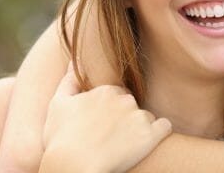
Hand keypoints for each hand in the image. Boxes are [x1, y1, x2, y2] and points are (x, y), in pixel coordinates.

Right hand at [40, 63, 171, 172]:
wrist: (73, 167)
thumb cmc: (61, 139)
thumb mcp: (58, 105)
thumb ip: (69, 81)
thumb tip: (73, 61)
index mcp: (107, 90)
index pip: (116, 96)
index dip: (109, 111)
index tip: (101, 125)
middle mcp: (126, 99)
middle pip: (132, 106)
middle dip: (125, 118)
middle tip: (111, 137)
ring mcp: (140, 116)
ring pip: (146, 118)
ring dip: (139, 128)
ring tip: (123, 145)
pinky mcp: (151, 135)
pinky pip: (164, 127)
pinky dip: (159, 133)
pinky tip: (146, 143)